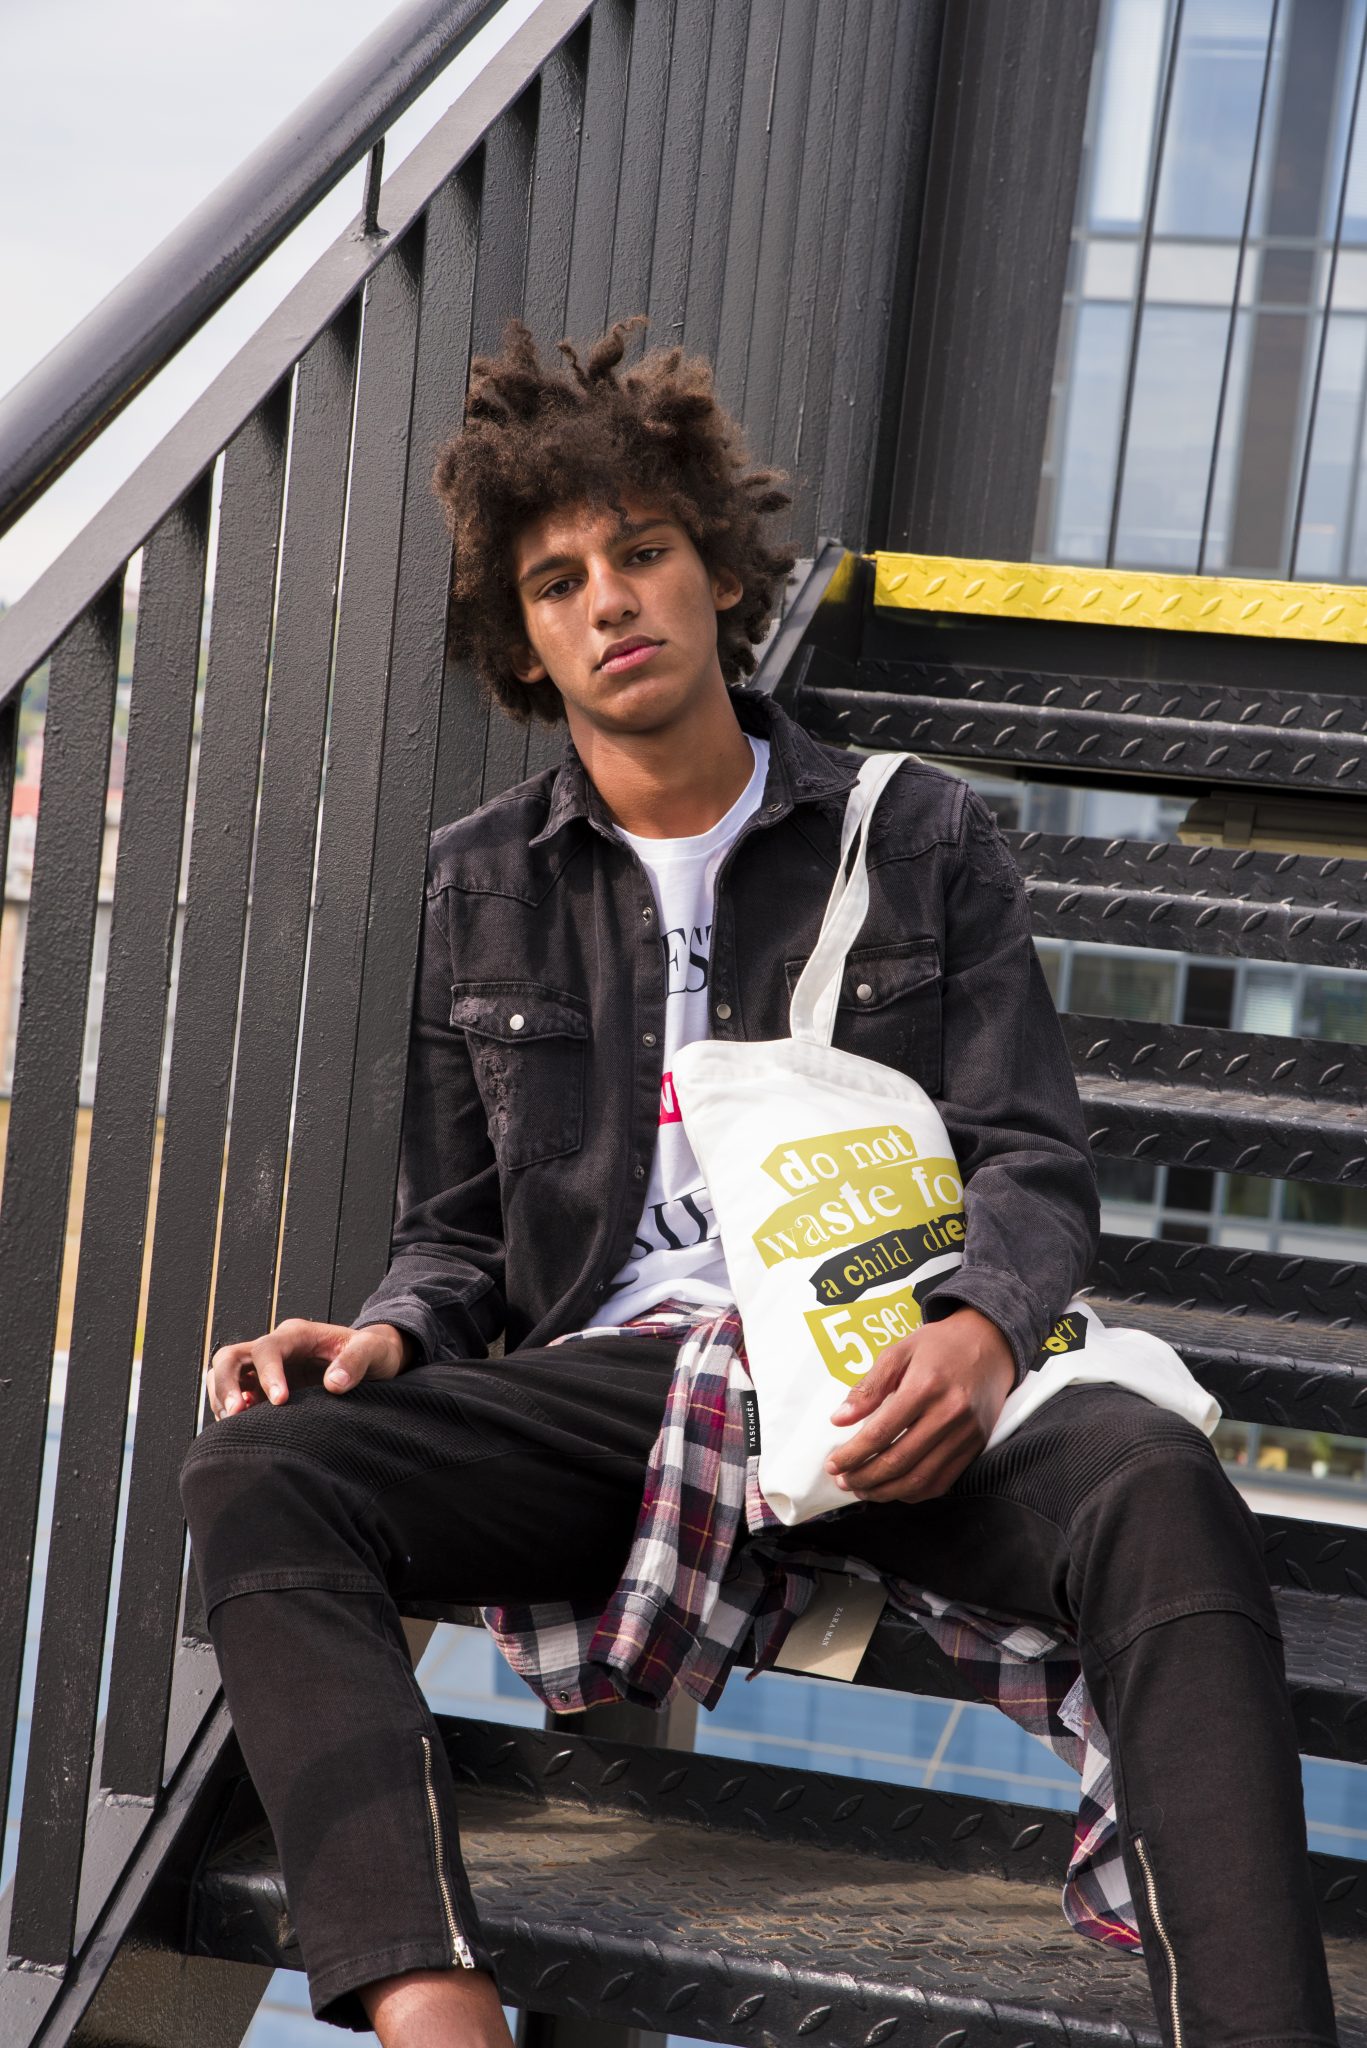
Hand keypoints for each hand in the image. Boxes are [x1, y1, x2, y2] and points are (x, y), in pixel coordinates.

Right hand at [205, 1317, 412, 1419]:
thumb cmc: (374, 1352)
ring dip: (222, 1399)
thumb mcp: (374, 1351)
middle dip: (227, 1384)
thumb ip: (356, 1362)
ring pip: (225, 1375)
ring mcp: (266, 1368)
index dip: (268, 1374)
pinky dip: (230, 1412)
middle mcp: (275, 1348)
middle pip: (230, 1357)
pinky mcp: (264, 1389)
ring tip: (234, 1426)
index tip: (280, 1401)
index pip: (267, 1348)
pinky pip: (235, 1396)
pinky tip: (241, 1431)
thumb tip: (333, 1384)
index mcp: (298, 1334)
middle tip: (236, 1414)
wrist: (374, 1360)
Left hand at [824, 1307, 1015, 1504]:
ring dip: (886, 1492)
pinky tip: (894, 1489)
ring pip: (920, 1479)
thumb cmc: (939, 1346)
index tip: (833, 1464)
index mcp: (925, 1386)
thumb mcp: (899, 1352)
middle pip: (899, 1461)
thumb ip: (869, 1386)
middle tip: (844, 1481)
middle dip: (864, 1477)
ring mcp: (966, 1434)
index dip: (852, 1454)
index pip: (880, 1433)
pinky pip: (942, 1481)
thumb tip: (839, 1419)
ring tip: (863, 1489)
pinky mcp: (976, 1446)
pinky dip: (914, 1493)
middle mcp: (949, 1414)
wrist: (990, 1344)